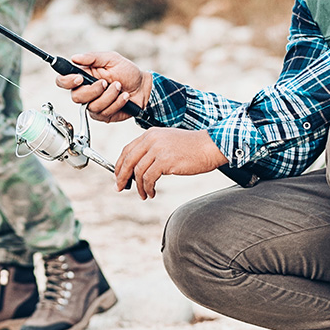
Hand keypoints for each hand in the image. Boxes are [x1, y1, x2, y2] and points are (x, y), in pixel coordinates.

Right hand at [53, 52, 149, 122]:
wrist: (143, 87)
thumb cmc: (127, 72)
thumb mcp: (111, 59)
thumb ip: (92, 57)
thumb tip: (75, 57)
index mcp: (83, 76)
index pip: (63, 81)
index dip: (67, 81)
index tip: (79, 78)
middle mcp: (86, 91)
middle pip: (76, 97)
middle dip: (93, 90)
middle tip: (106, 82)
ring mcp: (93, 104)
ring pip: (92, 106)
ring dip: (109, 95)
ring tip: (120, 87)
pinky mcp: (103, 115)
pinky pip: (105, 112)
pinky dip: (117, 103)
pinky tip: (124, 97)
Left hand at [114, 128, 229, 198]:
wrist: (211, 146)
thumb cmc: (192, 147)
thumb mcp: (168, 142)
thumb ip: (152, 150)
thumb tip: (138, 169)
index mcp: (150, 134)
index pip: (127, 150)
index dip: (119, 165)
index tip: (117, 176)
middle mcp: (151, 140)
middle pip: (128, 161)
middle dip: (121, 177)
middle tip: (120, 188)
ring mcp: (158, 150)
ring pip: (138, 172)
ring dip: (138, 187)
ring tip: (143, 194)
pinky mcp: (165, 161)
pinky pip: (149, 178)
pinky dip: (148, 188)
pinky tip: (152, 193)